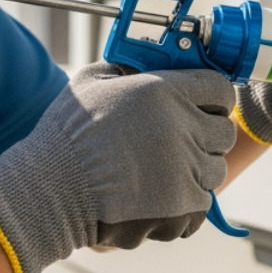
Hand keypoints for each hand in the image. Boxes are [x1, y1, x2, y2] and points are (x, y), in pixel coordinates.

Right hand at [0, 63, 235, 272]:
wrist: (47, 192)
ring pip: (215, 171)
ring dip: (195, 172)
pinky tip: (153, 198)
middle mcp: (183, 129)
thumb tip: (147, 62)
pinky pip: (200, 206)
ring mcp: (185, 172)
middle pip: (224, 132)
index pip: (221, 89)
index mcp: (165, 92)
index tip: (202, 107)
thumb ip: (128, 68)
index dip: (213, 98)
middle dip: (206, 136)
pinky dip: (182, 206)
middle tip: (178, 142)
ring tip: (159, 174)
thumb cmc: (66, 136)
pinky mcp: (181, 209)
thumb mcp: (92, 81)